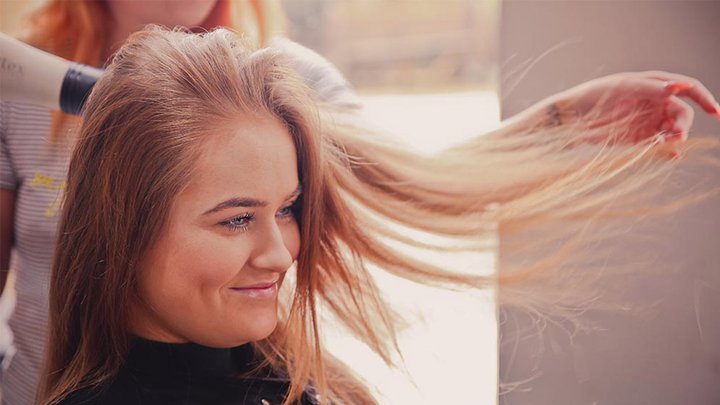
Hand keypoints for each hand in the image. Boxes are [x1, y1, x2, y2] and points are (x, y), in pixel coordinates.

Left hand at [549, 71, 719, 157]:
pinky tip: (670, 156)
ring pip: (673, 132)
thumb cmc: (594, 96)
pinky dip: (667, 152)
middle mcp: (655, 104)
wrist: (570, 119)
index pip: (688, 89)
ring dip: (675, 138)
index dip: (705, 99)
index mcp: (654, 85)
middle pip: (683, 114)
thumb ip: (652, 88)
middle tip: (675, 135)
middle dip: (683, 124)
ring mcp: (648, 123)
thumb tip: (680, 86)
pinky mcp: (639, 141)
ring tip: (666, 144)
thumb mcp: (622, 88)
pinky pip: (660, 147)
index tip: (716, 113)